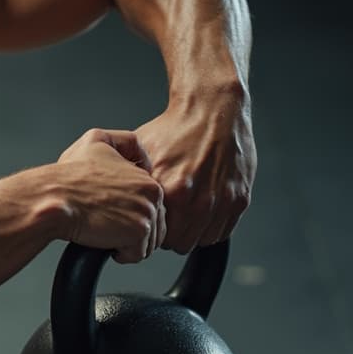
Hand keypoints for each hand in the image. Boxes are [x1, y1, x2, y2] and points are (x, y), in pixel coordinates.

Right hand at [55, 128, 166, 263]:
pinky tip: (104, 240)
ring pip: (149, 241)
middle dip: (131, 228)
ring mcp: (147, 212)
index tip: (111, 210)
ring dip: (127, 242)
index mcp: (146, 177)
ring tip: (104, 230)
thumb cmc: (67, 176)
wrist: (53, 198)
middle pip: (154, 224)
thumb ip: (122, 141)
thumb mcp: (95, 141)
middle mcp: (152, 193)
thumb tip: (138, 153)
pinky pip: (138, 254)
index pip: (151, 205)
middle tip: (105, 221)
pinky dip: (122, 254)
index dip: (129, 212)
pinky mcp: (138, 232)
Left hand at [134, 96, 255, 252]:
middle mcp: (198, 200)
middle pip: (177, 244)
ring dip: (191, 232)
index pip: (154, 236)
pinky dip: (210, 227)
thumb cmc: (176, 129)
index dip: (149, 229)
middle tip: (165, 219)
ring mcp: (221, 202)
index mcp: (170, 190)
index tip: (148, 221)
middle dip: (169, 234)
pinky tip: (201, 211)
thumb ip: (129, 182)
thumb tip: (113, 203)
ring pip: (200, 241)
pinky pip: (221, 232)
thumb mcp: (140, 153)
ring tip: (183, 214)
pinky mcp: (240, 199)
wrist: (213, 109)